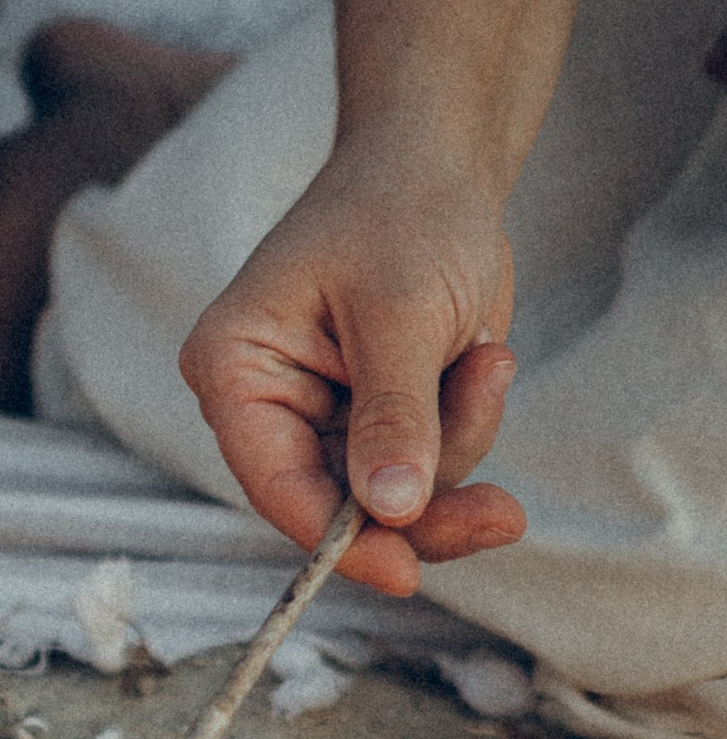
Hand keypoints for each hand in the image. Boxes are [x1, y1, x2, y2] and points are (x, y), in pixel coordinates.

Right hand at [179, 142, 527, 597]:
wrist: (439, 165)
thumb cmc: (403, 212)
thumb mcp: (400, 312)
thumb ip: (393, 414)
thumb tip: (390, 511)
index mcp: (235, 370)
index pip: (275, 483)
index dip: (339, 540)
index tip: (407, 574)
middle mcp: (266, 405)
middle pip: (336, 505)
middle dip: (425, 500)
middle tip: (503, 515)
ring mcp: (322, 416)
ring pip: (394, 493)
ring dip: (459, 441)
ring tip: (488, 361)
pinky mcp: (374, 419)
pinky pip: (428, 465)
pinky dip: (469, 426)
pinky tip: (485, 360)